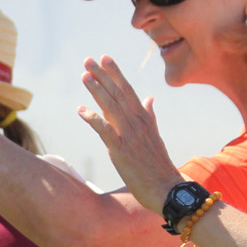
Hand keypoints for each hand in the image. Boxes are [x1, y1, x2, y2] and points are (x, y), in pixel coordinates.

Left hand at [77, 55, 187, 213]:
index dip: (116, 73)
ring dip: (97, 90)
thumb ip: (150, 115)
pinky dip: (92, 118)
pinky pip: (105, 130)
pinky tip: (80, 109)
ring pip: (111, 107)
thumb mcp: (155, 136)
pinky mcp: (121, 151)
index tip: (105, 58)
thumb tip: (149, 98)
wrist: (166, 188)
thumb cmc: (158, 165)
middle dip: (103, 75)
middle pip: (118, 93)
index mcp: (145, 118)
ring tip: (85, 75)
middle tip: (89, 59)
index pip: (128, 90)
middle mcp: (137, 123)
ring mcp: (129, 136)